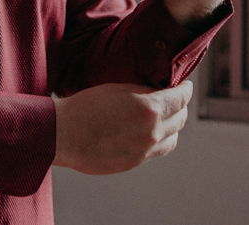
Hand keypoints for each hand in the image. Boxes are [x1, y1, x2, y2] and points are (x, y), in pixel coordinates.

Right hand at [52, 82, 193, 174]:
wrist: (63, 134)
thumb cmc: (85, 106)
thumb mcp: (117, 88)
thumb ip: (143, 91)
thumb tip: (158, 92)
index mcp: (150, 109)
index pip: (181, 98)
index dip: (185, 89)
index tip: (185, 85)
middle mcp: (152, 132)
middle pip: (180, 119)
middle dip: (180, 106)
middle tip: (174, 99)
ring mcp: (144, 151)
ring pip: (172, 139)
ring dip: (172, 126)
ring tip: (164, 117)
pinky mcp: (133, 163)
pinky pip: (156, 152)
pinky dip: (158, 140)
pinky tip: (147, 132)